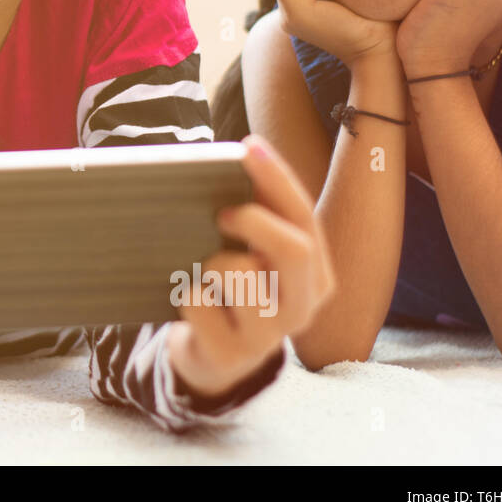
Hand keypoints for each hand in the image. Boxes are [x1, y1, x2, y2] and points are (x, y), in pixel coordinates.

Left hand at [168, 134, 334, 397]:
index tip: (248, 146)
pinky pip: (198, 302)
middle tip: (222, 213)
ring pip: (239, 274)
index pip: (304, 217)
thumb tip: (237, 159)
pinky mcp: (231, 354)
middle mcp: (303, 306)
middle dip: (255, 221)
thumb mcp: (255, 253)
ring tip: (206, 271)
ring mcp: (269, 335)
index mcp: (316, 274)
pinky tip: (192, 303)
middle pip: (294, 250)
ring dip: (212, 261)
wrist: (212, 356)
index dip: (277, 178)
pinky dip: (186, 293)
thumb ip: (257, 215)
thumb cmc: (235, 289)